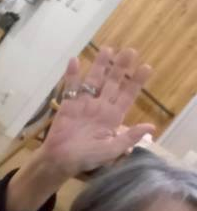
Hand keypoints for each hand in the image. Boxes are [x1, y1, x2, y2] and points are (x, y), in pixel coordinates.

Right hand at [40, 47, 154, 177]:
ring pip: (94, 81)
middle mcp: (100, 107)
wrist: (60, 161)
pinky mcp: (68, 105)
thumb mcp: (111, 150)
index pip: (128, 96)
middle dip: (121, 68)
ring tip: (107, 49)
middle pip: (112, 83)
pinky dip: (72, 74)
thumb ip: (129, 137)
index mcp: (113, 117)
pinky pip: (71, 87)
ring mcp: (84, 104)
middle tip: (130, 51)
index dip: (136, 82)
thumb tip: (151, 127)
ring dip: (100, 66)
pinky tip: (75, 60)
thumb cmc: (86, 158)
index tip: (146, 67)